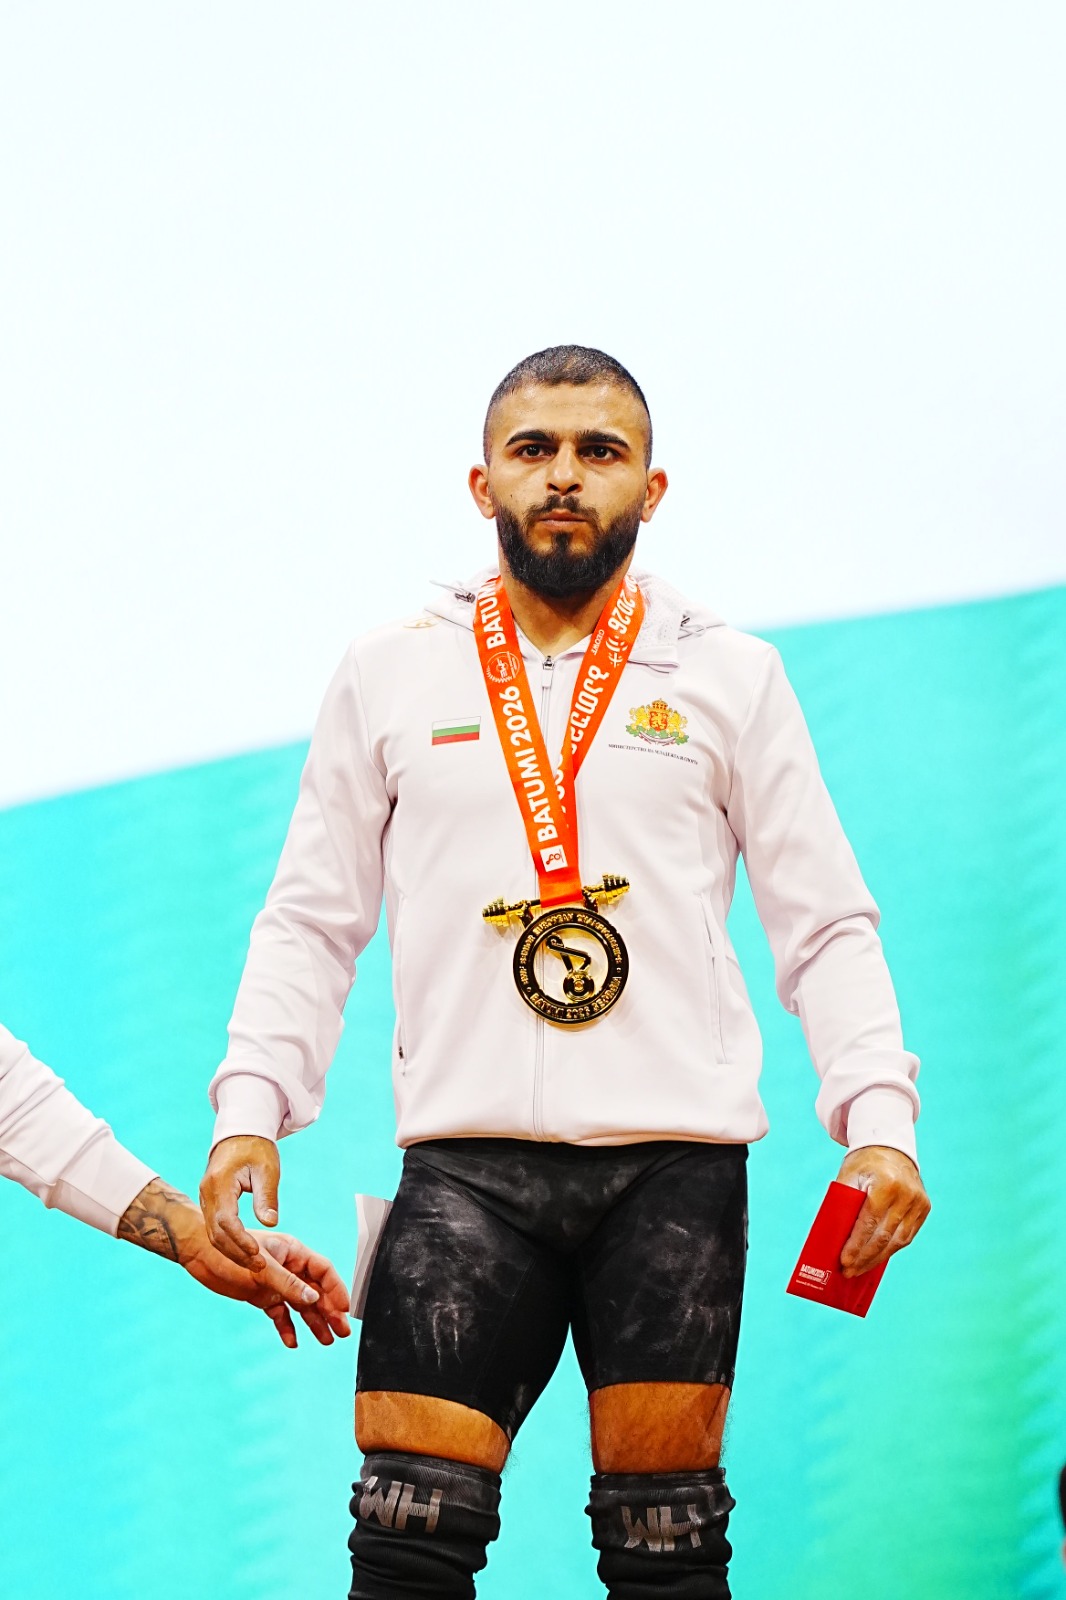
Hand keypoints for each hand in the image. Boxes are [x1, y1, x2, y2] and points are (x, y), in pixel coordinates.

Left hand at [183, 1228, 351, 1347]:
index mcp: (292, 1252)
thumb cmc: (230, 1252)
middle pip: (315, 1291)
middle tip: (342, 1332)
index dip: (336, 1289)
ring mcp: (275, 1283)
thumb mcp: (261, 1269)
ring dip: (313, 1321)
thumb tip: (314, 1299)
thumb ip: (288, 1284)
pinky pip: (280, 1313)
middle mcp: (288, 1267)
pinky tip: (292, 1341)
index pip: (323, 1271)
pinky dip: (286, 1326)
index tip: (346, 1310)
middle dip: (330, 1311)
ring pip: (300, 1304)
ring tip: (326, 1340)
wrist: (198, 1252)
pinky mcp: (261, 1296)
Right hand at [199, 1134, 280, 1270]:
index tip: (257, 1253)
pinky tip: (246, 1252)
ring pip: (213, 1234)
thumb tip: (270, 1223)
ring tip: (256, 1264)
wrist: (240, 1132)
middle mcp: (207, 1194)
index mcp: (219, 1184)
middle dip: (236, 1252)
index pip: (225, 1220)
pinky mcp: (210, 1202)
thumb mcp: (267, 1169)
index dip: (240, 1240)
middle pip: (216, 1233)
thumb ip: (266, 1196)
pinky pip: (215, 1228)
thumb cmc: (256, 1148)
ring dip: (232, 1251)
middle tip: (260, 1267)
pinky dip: (229, 1243)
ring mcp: (206, 1199)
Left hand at [836, 1145, 929, 1276]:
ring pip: (898, 1241)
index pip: (869, 1223)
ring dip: (878, 1258)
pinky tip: (876, 1257)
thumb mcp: (848, 1177)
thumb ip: (843, 1205)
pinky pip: (907, 1236)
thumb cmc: (864, 1163)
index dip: (856, 1246)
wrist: (890, 1146)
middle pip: (885, 1236)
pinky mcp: (924, 1208)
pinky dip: (891, 1249)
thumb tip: (834, 1240)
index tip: (844, 1262)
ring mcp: (919, 1202)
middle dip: (865, 1258)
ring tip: (860, 1269)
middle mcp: (907, 1194)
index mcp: (886, 1184)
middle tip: (849, 1272)